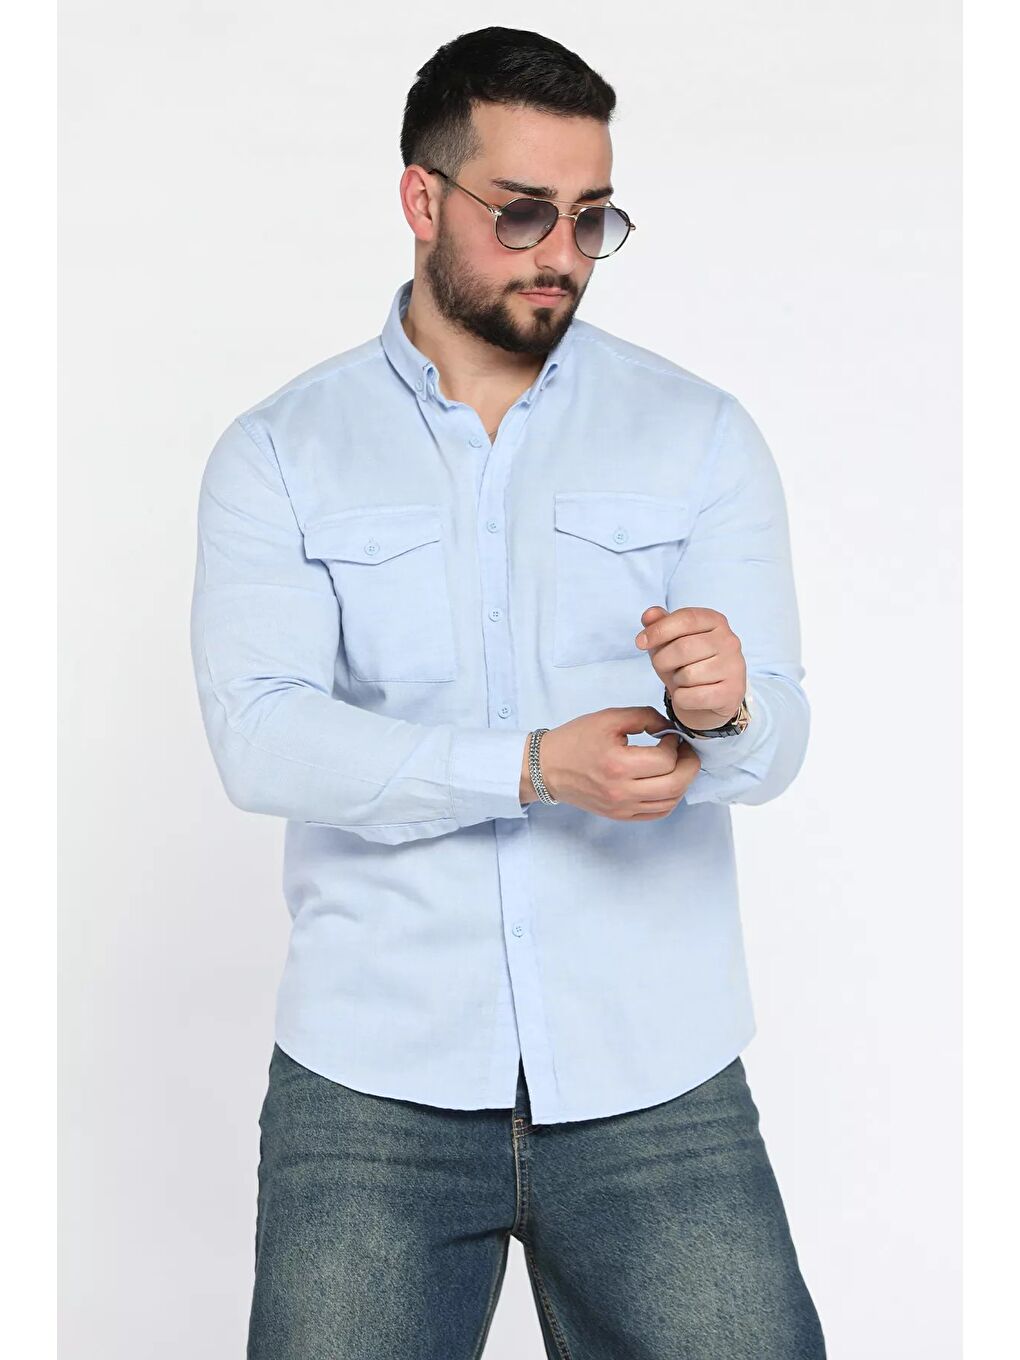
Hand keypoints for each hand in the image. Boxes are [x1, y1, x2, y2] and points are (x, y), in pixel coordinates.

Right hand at [520, 708, 700, 818]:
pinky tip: (667, 783)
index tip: (668, 736)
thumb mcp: (608, 718)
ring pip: (670, 802)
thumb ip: (644, 716)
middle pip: (675, 785)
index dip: (675, 745)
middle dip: (690, 765)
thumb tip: (669, 728)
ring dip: (682, 782)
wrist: (546, 768)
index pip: (665, 761)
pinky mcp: (620, 816)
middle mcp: (621, 792)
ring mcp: (622, 808)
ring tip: (678, 765)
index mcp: (617, 765)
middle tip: (686, 751)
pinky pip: (657, 813)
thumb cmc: (575, 740)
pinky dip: (670, 798)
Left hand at [634, 605, 746, 730]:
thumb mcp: (669, 642)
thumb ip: (659, 625)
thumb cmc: (687, 664)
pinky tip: (690, 696)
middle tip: (664, 667)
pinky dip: (682, 699)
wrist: (708, 700)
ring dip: (676, 681)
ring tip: (683, 681)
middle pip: (683, 647)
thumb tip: (649, 615)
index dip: (658, 630)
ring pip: (688, 675)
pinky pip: (693, 697)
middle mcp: (730, 641)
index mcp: (715, 621)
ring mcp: (734, 667)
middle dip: (663, 661)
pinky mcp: (732, 692)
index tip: (639, 642)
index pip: (686, 618)